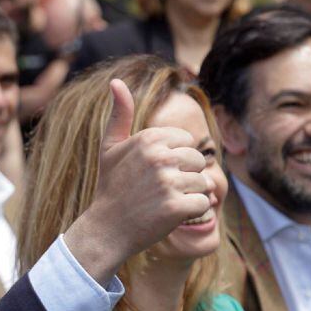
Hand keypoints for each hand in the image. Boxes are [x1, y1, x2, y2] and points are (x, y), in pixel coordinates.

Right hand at [65, 79, 212, 283]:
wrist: (107, 228)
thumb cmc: (111, 186)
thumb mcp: (110, 148)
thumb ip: (120, 114)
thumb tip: (116, 81)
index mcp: (148, 138)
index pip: (187, 142)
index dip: (174, 158)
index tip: (152, 172)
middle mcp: (159, 157)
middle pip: (197, 160)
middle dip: (184, 175)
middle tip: (157, 190)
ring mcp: (169, 182)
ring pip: (203, 182)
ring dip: (188, 194)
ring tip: (163, 201)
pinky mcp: (178, 207)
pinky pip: (203, 203)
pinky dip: (191, 211)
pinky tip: (169, 215)